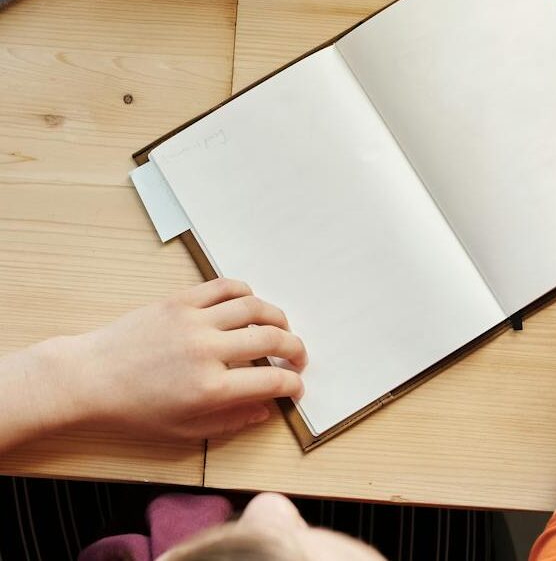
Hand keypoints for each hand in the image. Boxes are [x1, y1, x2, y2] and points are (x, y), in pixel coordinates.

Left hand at [48, 278, 306, 440]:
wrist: (93, 377)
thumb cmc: (134, 410)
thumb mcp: (182, 431)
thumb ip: (229, 421)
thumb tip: (264, 410)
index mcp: (210, 389)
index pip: (270, 381)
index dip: (292, 384)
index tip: (296, 387)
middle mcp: (208, 351)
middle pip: (270, 339)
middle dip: (295, 348)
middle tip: (299, 356)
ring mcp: (195, 320)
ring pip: (254, 307)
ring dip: (277, 317)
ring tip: (281, 328)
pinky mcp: (181, 300)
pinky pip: (225, 287)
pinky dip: (246, 291)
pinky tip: (251, 303)